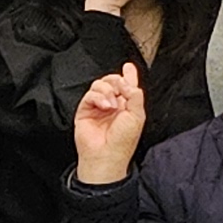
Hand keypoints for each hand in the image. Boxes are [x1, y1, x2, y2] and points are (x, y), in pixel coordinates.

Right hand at [72, 60, 146, 181]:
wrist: (107, 156)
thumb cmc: (123, 141)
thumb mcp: (137, 115)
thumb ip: (135, 94)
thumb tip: (127, 79)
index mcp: (126, 106)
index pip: (126, 85)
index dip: (128, 75)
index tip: (128, 67)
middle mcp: (112, 105)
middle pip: (112, 81)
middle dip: (117, 81)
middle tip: (120, 90)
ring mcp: (98, 107)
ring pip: (100, 84)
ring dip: (107, 90)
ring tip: (112, 105)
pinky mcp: (85, 111)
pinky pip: (89, 94)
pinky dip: (98, 96)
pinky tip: (104, 106)